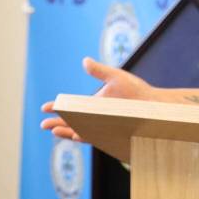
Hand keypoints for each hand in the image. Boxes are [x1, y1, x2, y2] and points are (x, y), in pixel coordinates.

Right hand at [40, 57, 155, 140]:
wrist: (154, 105)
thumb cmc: (137, 92)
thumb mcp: (116, 77)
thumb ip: (99, 71)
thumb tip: (84, 61)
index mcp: (93, 105)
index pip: (71, 108)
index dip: (58, 108)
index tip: (45, 107)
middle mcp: (95, 119)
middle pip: (72, 123)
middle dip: (57, 124)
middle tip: (43, 125)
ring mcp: (102, 128)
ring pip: (81, 132)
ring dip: (67, 132)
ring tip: (54, 131)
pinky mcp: (112, 135)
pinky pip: (96, 138)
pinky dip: (85, 137)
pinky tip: (76, 135)